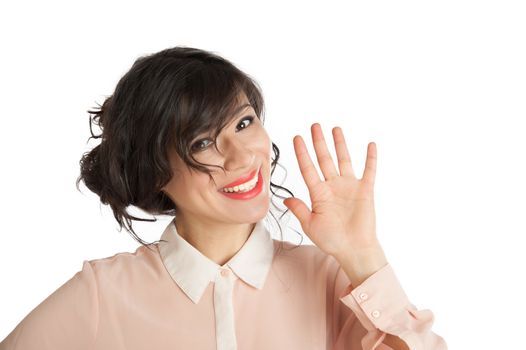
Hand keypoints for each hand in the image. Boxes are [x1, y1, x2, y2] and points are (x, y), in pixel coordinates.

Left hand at [283, 123, 380, 261]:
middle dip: (319, 142)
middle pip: (324, 159)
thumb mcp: (310, 225)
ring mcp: (349, 187)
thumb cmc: (332, 240)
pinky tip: (370, 145)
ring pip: (344, 160)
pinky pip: (369, 171)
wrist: (354, 250)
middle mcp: (333, 186)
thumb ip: (299, 210)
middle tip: (314, 126)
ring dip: (340, 144)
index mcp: (318, 193)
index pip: (308, 168)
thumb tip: (285, 199)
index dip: (302, 153)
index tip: (297, 138)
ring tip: (335, 128)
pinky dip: (370, 158)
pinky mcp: (365, 191)